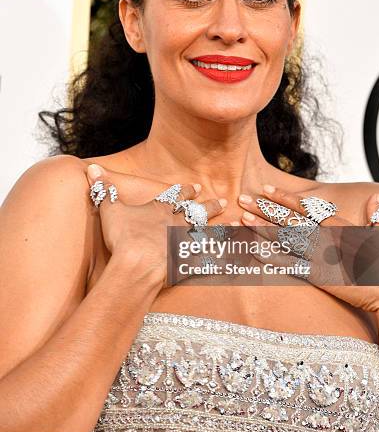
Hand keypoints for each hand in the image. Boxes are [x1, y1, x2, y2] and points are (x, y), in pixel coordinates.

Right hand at [85, 164, 226, 287]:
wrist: (137, 262)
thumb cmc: (123, 235)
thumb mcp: (109, 208)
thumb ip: (103, 188)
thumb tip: (91, 169)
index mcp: (161, 209)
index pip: (177, 196)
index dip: (186, 190)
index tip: (197, 186)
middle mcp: (177, 223)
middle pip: (198, 211)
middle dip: (210, 206)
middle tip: (224, 201)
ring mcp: (185, 243)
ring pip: (208, 232)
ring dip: (221, 228)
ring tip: (234, 225)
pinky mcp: (189, 262)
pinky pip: (209, 259)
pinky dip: (221, 259)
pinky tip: (232, 259)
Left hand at [237, 186, 378, 314]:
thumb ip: (376, 216)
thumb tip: (377, 197)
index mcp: (341, 227)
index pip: (306, 207)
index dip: (284, 197)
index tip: (266, 188)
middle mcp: (326, 238)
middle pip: (289, 219)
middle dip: (264, 208)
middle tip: (243, 198)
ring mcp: (320, 257)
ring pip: (285, 239)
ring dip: (262, 228)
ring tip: (242, 217)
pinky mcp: (318, 277)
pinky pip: (289, 265)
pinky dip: (271, 257)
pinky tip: (254, 250)